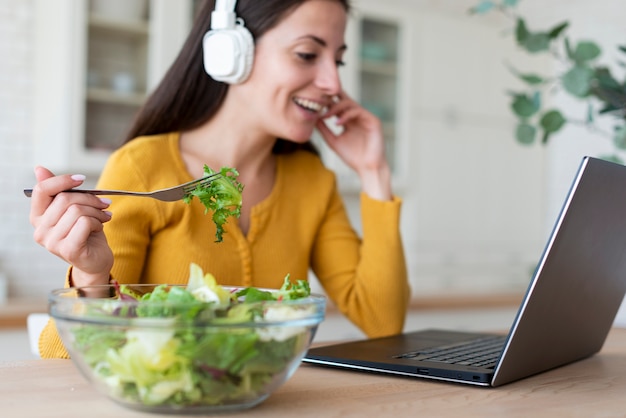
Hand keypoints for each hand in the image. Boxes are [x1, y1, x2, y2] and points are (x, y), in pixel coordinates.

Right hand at [29, 166, 113, 285]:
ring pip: (76, 210)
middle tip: (103, 204)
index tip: (81, 179)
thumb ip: (57, 191)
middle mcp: (40, 230)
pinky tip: (100, 227)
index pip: (41, 190)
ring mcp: (52, 242)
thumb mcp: (72, 209)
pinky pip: (84, 223)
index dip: (62, 180)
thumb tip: (39, 169)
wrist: (96, 260)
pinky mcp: (67, 250)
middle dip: (89, 198)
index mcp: (37, 218)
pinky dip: (97, 221)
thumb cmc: (85, 233)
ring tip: (103, 217)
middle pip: (64, 199)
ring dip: (96, 211)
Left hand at [316, 91, 391, 199]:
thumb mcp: (333, 141)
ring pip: (350, 103)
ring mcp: (366, 117)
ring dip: (336, 108)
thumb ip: (324, 130)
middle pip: (344, 99)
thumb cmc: (352, 157)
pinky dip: (346, 115)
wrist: (368, 169)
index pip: (338, 105)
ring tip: (325, 116)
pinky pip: (358, 111)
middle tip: (318, 101)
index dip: (326, 102)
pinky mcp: (373, 120)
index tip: (312, 104)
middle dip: (331, 98)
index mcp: (349, 120)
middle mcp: (357, 116)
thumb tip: (312, 119)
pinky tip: (337, 123)